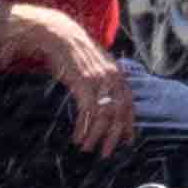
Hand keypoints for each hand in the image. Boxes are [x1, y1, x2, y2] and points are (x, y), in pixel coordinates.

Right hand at [9, 4, 138, 151]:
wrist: (59, 35)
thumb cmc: (74, 54)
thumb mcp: (96, 66)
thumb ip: (105, 82)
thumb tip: (107, 100)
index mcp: (118, 74)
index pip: (129, 104)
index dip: (128, 124)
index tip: (126, 140)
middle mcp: (112, 77)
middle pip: (119, 113)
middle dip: (114, 135)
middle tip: (107, 153)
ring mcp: (98, 80)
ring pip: (103, 115)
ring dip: (96, 135)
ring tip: (87, 148)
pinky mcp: (82, 82)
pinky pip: (87, 111)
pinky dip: (84, 127)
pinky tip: (78, 138)